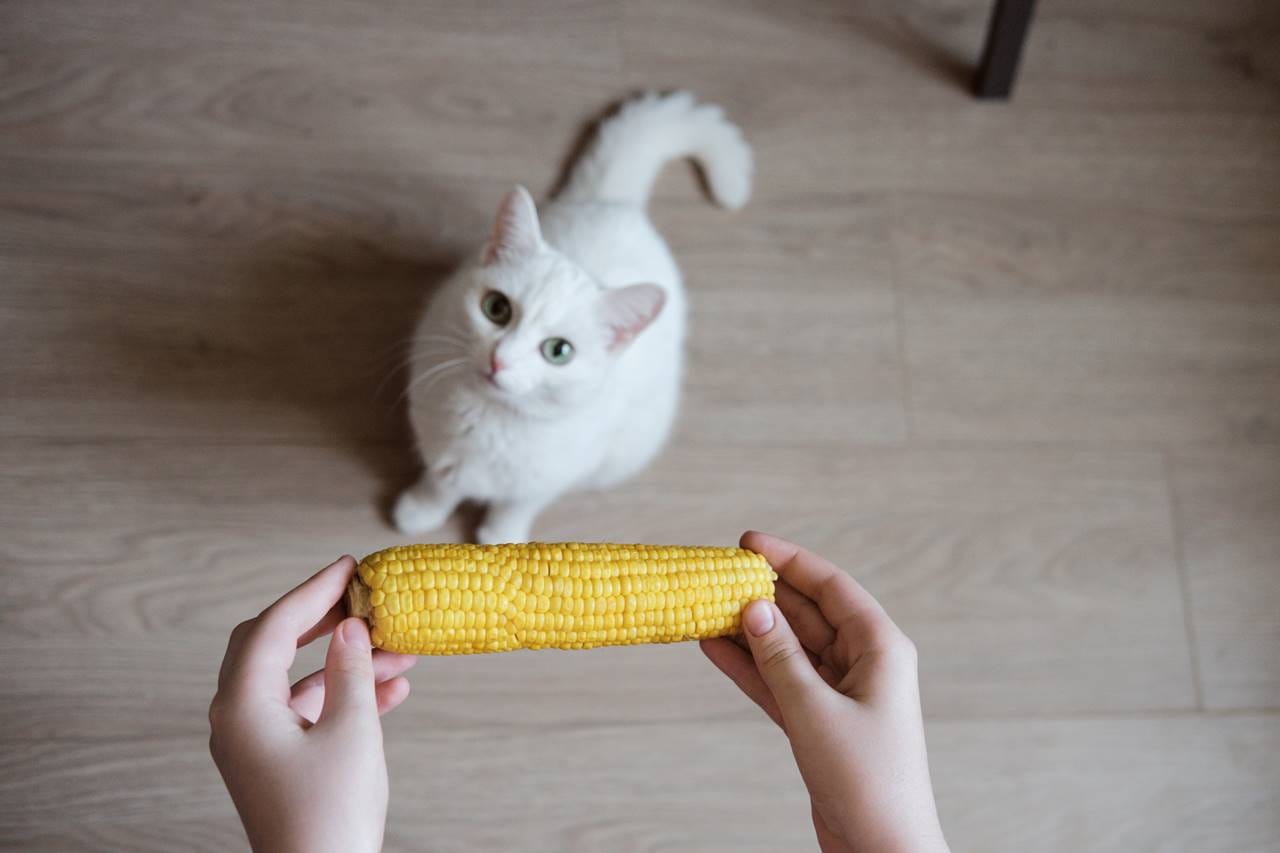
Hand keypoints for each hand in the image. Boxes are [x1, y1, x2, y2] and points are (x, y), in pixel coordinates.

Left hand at [209, 556, 416, 852]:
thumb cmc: (330, 817)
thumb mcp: (352, 732)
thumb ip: (351, 671)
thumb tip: (349, 628)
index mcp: (243, 706)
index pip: (274, 627)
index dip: (314, 591)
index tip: (349, 567)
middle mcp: (236, 719)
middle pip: (272, 645)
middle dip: (321, 619)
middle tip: (361, 598)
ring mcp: (252, 742)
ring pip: (295, 679)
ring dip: (343, 661)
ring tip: (399, 650)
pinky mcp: (273, 762)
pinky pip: (305, 711)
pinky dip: (342, 694)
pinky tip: (391, 691)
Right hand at [702, 532, 948, 852]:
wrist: (881, 850)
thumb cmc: (867, 781)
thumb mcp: (815, 712)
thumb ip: (781, 657)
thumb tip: (753, 607)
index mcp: (880, 648)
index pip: (831, 587)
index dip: (789, 560)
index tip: (747, 542)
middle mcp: (862, 663)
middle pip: (806, 612)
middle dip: (763, 592)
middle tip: (717, 572)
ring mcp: (838, 693)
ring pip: (787, 646)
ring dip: (749, 629)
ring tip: (705, 604)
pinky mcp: (818, 721)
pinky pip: (778, 680)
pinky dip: (748, 665)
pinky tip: (714, 646)